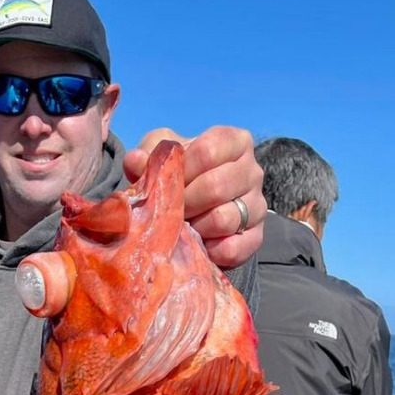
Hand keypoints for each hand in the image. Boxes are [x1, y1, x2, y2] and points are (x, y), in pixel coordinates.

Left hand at [124, 126, 264, 269]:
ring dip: (195, 227)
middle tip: (169, 211)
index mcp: (235, 142)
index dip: (182, 170)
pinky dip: (210, 251)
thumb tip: (135, 161)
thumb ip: (149, 154)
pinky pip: (234, 248)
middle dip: (185, 203)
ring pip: (224, 219)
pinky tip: (199, 245)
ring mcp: (258, 205)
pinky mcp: (256, 237)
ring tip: (183, 226)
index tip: (167, 183)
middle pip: (216, 187)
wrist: (197, 210)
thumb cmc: (181, 175)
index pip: (209, 150)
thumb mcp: (164, 157)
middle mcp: (253, 171)